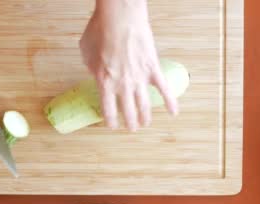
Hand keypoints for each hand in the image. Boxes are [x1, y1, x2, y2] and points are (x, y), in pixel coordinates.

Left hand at [79, 0, 177, 130]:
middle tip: (131, 128)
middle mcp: (123, 85)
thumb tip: (94, 70)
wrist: (119, 18)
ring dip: (145, 117)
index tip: (113, 126)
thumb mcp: (85, 52)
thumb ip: (90, 67)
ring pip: (144, 105)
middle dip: (130, 123)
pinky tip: (173, 113)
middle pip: (128, 111)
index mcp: (104, 82)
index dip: (111, 121)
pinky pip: (164, 90)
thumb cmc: (100, 30)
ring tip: (145, 123)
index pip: (108, 110)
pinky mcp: (153, 69)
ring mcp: (139, 78)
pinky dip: (170, 102)